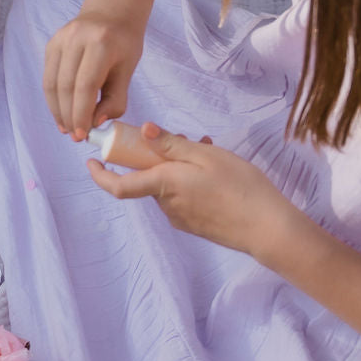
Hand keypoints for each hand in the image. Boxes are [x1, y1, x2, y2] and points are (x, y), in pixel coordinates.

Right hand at [43, 8, 143, 137]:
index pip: (85, 85)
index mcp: (101, 43)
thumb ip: (115, 98)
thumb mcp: (128, 70)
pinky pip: (48, 76)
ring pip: (52, 83)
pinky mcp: (51, 43)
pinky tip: (61, 111)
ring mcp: (60, 38)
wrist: (111, 11)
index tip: (82, 135)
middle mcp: (76, 38)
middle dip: (68, 116)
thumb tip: (95, 122)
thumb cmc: (124, 43)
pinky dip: (53, 97)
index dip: (81, 113)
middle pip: (65, 86)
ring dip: (57, 110)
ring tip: (66, 127)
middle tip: (75, 136)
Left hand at [88, 123, 295, 257]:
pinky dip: (189, 180)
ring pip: (168, 185)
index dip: (100, 174)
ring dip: (178, 166)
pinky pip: (182, 197)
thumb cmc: (240, 188)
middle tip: (185, 138)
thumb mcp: (207, 156)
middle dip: (157, 156)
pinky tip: (215, 170)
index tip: (91, 160)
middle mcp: (167, 205)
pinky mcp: (195, 225)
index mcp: (164, 185)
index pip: (119, 185)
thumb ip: (173, 144)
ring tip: (208, 149)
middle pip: (148, 177)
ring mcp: (181, 218)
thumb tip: (145, 131)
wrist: (269, 230)